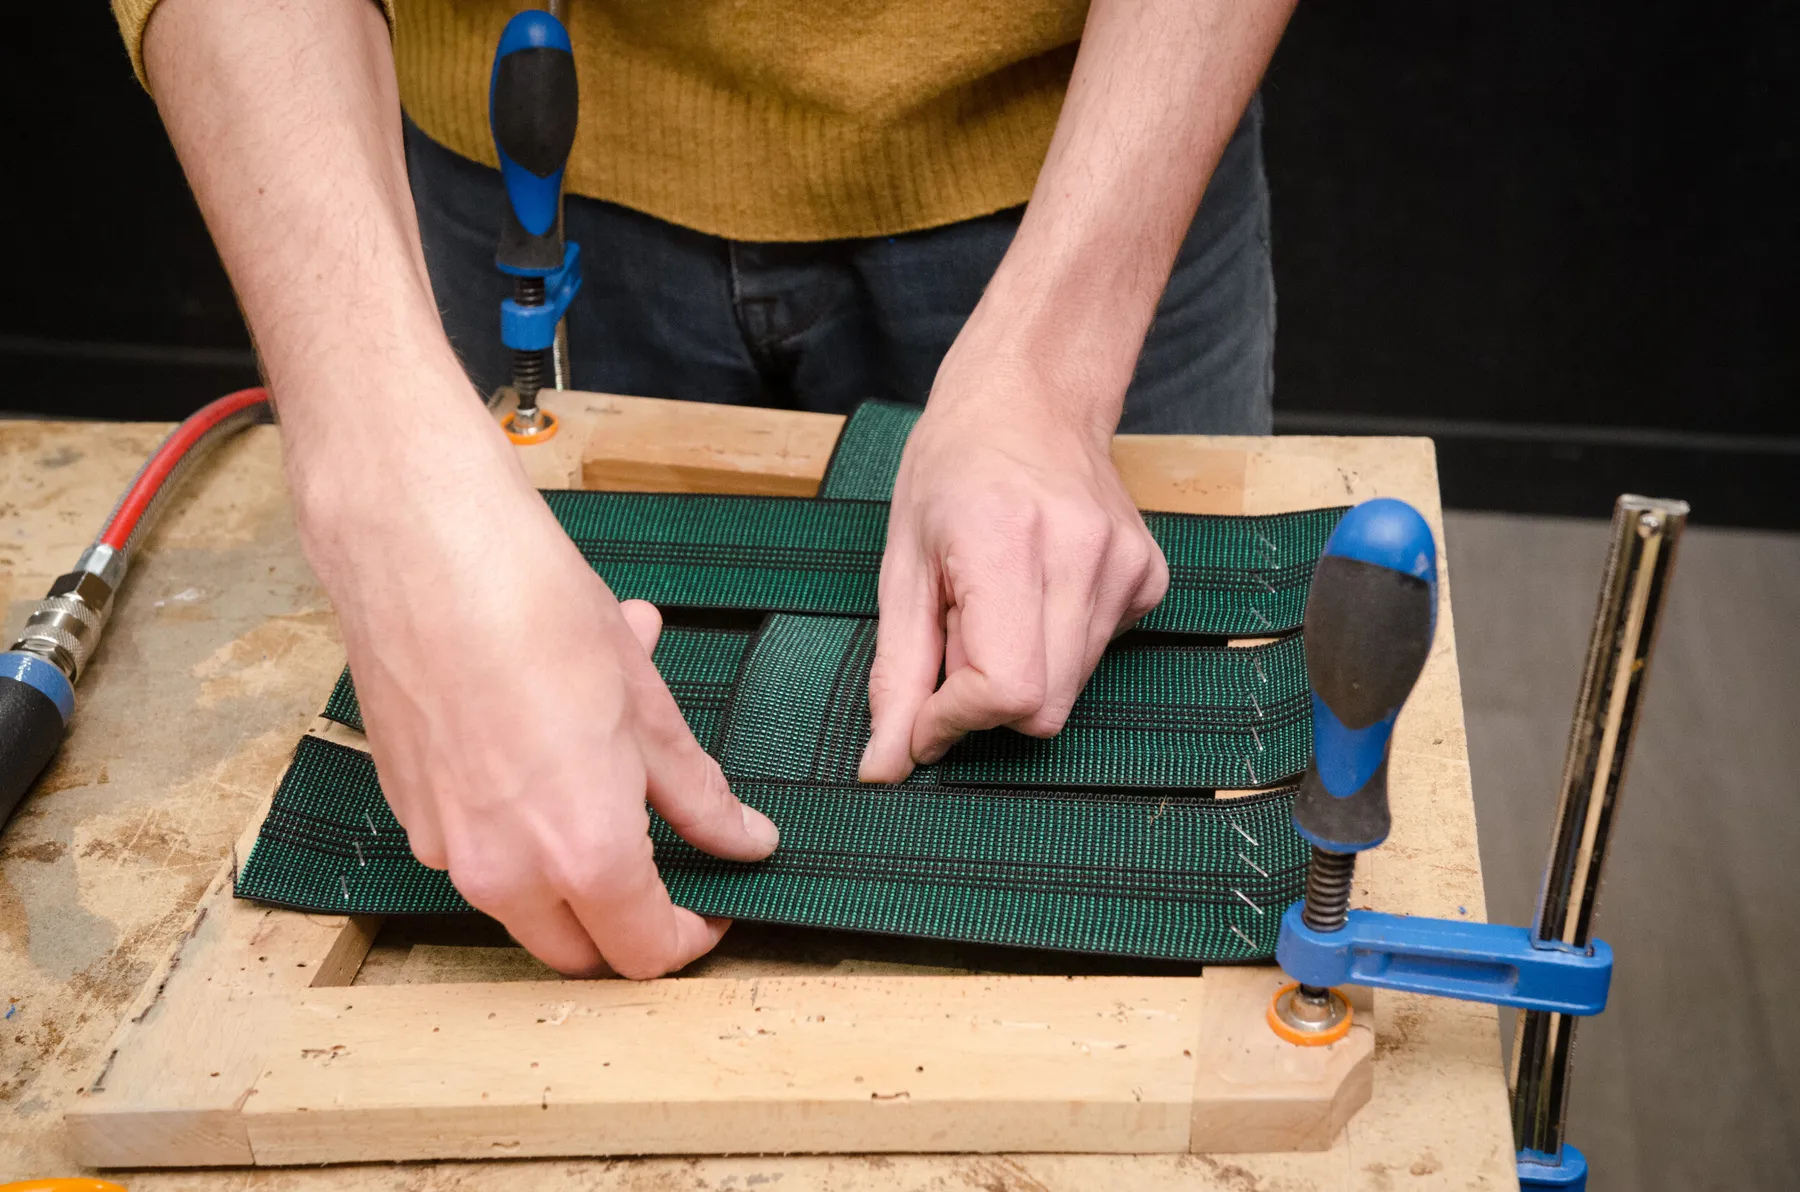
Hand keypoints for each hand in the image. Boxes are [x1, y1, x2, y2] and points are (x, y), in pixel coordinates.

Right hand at [300, 413, 777, 977]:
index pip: (644, 953)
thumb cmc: (537, 611)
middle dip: (628, 927)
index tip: (710, 905)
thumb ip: (698, 794)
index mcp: (584, 854)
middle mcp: (507, 873)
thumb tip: (743, 840)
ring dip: (571, 870)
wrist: (422, 552)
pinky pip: (477, 851)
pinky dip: (519, 823)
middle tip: (665, 867)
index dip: (689, 938)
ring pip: (525, 904)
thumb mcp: (647, 706)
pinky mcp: (409, 812)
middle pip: (579, 952)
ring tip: (607, 768)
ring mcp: (446, 847)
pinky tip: (545, 742)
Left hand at [858, 364, 1168, 782]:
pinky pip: (1095, 658)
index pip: (1006, 689)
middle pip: (1042, 708)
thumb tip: (886, 767)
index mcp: (1006, 542)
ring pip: (1070, 691)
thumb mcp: (901, 564)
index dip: (956, 719)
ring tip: (996, 600)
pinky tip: (1037, 589)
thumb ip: (897, 674)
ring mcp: (1126, 566)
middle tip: (958, 629)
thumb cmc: (951, 468)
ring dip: (1019, 670)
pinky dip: (1055, 646)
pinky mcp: (1150, 578)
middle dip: (984, 698)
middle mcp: (1080, 555)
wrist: (1031, 396)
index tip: (925, 711)